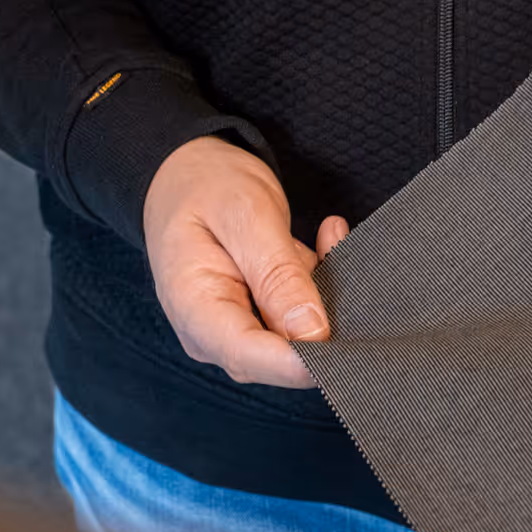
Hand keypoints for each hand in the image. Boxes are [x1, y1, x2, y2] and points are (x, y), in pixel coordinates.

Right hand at [143, 136, 348, 387]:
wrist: (188, 171)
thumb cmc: (206, 185)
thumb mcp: (244, 213)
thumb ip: (276, 273)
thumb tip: (313, 333)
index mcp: (193, 308)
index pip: (247, 355)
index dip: (299, 360)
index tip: (343, 344)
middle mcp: (212, 333)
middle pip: (279, 355)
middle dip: (324, 315)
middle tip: (342, 255)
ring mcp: (237, 329)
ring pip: (299, 335)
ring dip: (326, 289)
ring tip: (331, 233)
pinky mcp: (259, 320)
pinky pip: (300, 317)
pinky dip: (321, 281)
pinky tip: (326, 240)